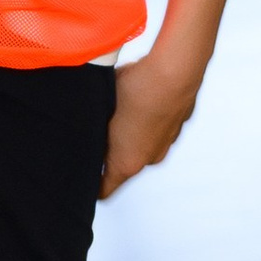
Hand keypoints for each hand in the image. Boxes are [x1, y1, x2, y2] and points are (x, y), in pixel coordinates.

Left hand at [99, 52, 201, 198]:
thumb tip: (86, 131)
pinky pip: (156, 126)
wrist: (174, 70)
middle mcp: (151, 159)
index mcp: (127, 163)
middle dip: (109, 150)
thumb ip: (94, 129)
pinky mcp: (178, 124)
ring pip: (141, 142)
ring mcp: (168, 142)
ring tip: (121, 106)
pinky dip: (148, 118)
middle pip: (123, 164)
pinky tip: (141, 97)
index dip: (90, 184)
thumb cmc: (134, 90)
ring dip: (130, 131)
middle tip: (98, 126)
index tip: (81, 172)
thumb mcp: (100, 109)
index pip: (104, 189)